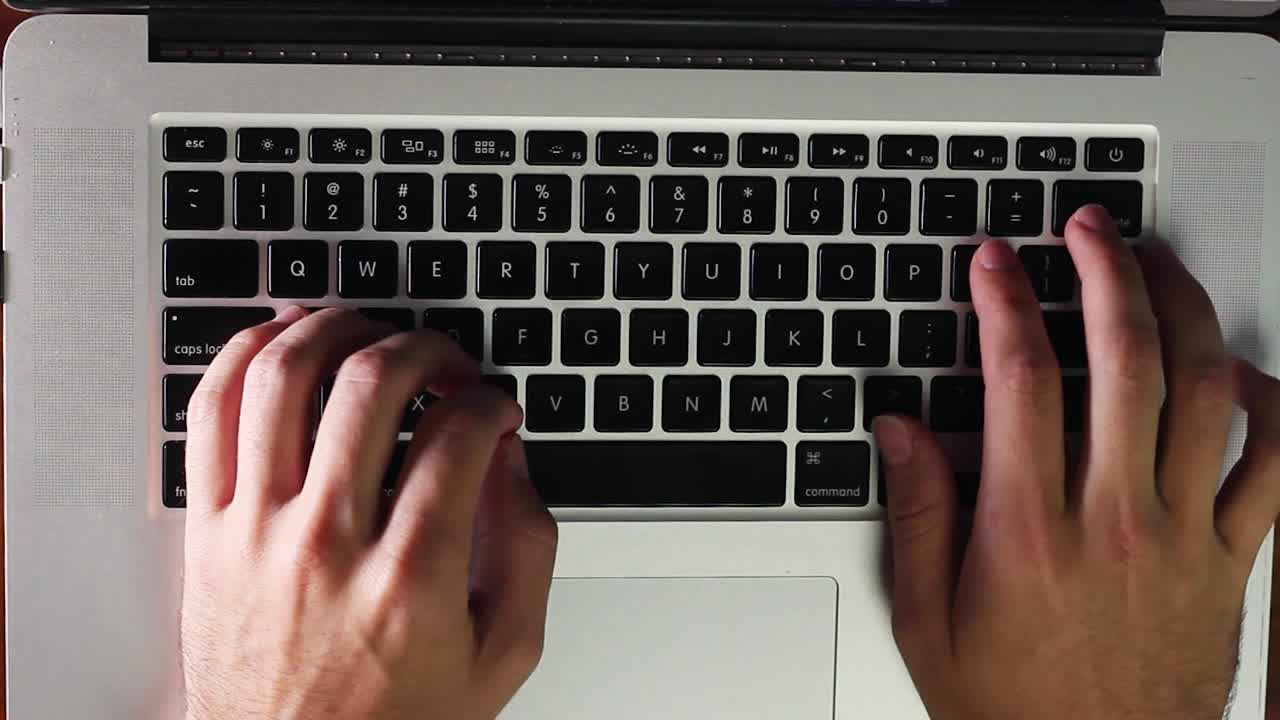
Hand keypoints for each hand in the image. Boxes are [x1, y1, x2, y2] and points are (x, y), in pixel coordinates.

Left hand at [180, 308, 557, 719]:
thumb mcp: (501, 656)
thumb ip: (527, 551)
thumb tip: (514, 463)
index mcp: (410, 579)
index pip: (458, 434)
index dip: (491, 399)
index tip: (495, 407)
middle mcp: (327, 544)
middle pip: (373, 385)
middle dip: (427, 348)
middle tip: (447, 363)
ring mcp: (258, 531)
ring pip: (283, 378)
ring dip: (336, 329)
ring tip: (369, 331)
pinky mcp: (210, 530)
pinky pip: (210, 412)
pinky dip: (245, 354)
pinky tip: (282, 339)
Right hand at [875, 205, 1279, 719]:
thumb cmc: (1009, 704)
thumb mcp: (926, 618)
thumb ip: (914, 513)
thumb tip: (900, 429)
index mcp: (1030, 528)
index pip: (1021, 379)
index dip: (1004, 303)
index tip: (994, 263)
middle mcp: (1113, 517)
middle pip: (1124, 359)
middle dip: (1104, 272)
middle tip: (1087, 227)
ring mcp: (1182, 533)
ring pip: (1203, 390)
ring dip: (1183, 310)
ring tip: (1158, 264)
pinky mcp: (1229, 558)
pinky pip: (1272, 465)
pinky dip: (1270, 405)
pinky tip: (1244, 368)